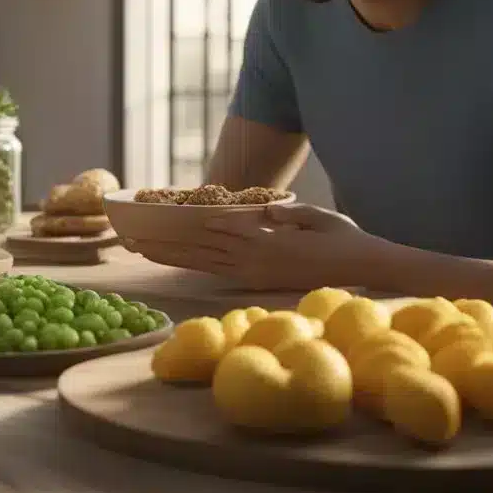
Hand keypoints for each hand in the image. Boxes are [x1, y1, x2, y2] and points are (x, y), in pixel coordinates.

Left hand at [123, 203, 373, 288]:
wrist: (364, 269)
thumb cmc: (343, 237)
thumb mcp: (316, 216)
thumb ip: (289, 214)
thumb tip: (262, 211)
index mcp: (266, 240)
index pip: (214, 228)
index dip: (180, 223)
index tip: (151, 218)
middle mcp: (254, 259)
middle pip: (198, 248)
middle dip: (163, 241)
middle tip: (128, 237)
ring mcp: (254, 273)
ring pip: (202, 262)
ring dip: (170, 256)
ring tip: (140, 249)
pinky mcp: (257, 281)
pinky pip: (217, 272)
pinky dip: (192, 265)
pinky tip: (175, 262)